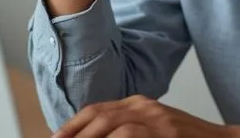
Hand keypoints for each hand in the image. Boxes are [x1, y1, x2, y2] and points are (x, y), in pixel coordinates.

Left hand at [51, 95, 239, 137]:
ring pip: (113, 126)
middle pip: (100, 117)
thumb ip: (127, 129)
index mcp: (139, 104)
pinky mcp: (167, 133)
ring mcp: (157, 120)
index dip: (72, 126)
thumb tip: (97, 136)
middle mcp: (145, 107)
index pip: (97, 110)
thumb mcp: (154, 129)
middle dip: (74, 134)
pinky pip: (130, 136)